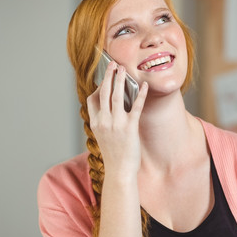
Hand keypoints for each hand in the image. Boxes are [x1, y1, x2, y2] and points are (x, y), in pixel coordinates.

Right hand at [87, 62, 147, 181]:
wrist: (119, 171)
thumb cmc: (113, 156)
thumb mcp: (102, 138)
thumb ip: (104, 123)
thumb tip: (110, 110)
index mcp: (95, 123)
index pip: (92, 100)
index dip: (97, 88)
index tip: (103, 80)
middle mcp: (104, 121)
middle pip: (103, 93)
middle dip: (108, 76)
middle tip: (112, 64)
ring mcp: (116, 124)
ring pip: (116, 95)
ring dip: (120, 80)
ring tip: (123, 69)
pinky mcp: (130, 127)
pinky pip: (135, 106)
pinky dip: (140, 94)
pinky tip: (144, 86)